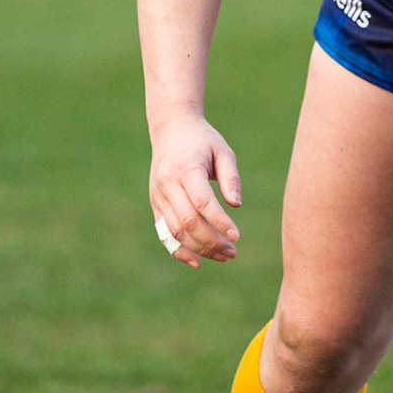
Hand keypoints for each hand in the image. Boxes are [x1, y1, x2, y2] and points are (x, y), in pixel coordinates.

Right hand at [147, 112, 241, 267]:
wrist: (172, 130)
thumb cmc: (204, 141)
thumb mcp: (223, 150)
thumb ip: (231, 177)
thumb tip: (236, 205)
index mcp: (186, 169)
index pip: (202, 202)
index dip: (219, 221)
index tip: (236, 236)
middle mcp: (168, 184)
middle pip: (188, 221)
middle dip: (211, 241)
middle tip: (232, 252)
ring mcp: (158, 196)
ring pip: (176, 231)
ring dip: (199, 248)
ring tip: (224, 255)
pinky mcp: (155, 204)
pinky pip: (164, 232)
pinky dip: (178, 250)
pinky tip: (197, 262)